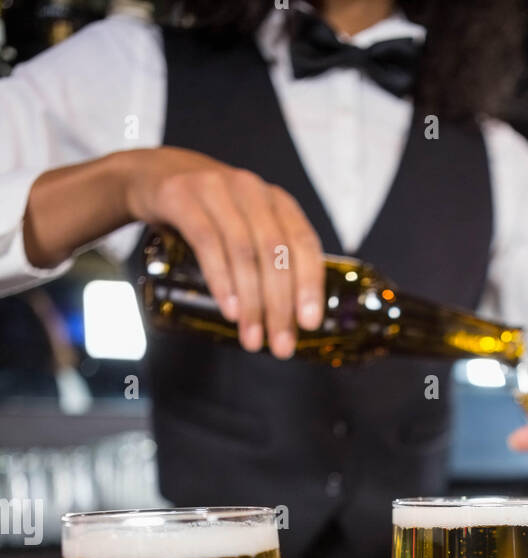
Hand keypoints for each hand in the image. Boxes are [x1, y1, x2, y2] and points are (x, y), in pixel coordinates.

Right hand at [124, 147, 323, 358]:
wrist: (152, 176)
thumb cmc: (207, 214)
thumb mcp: (243, 229)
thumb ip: (265, 263)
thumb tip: (286, 324)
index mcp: (276, 202)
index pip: (304, 243)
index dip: (310, 284)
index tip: (310, 323)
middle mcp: (251, 191)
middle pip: (275, 253)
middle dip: (280, 305)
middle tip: (281, 346)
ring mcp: (216, 190)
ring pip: (243, 251)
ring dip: (251, 302)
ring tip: (252, 338)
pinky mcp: (181, 197)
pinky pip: (206, 242)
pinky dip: (220, 279)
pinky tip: (228, 309)